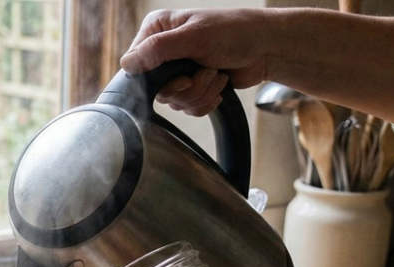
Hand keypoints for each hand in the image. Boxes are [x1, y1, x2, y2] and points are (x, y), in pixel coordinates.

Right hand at [119, 8, 393, 122]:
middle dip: (186, 87)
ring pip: (174, 102)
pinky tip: (219, 85)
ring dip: (200, 93)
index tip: (182, 75)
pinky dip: (207, 101)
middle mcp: (164, 50)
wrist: (267, 48)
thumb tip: (126, 64)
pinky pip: (188, 108)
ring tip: (217, 74)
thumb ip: (158, 49)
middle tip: (204, 72)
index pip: (135, 65)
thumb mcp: (194, 37)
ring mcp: (179, 70)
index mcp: (157, 30)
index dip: (156, 79)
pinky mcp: (193, 86)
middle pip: (155, 89)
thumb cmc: (235, 32)